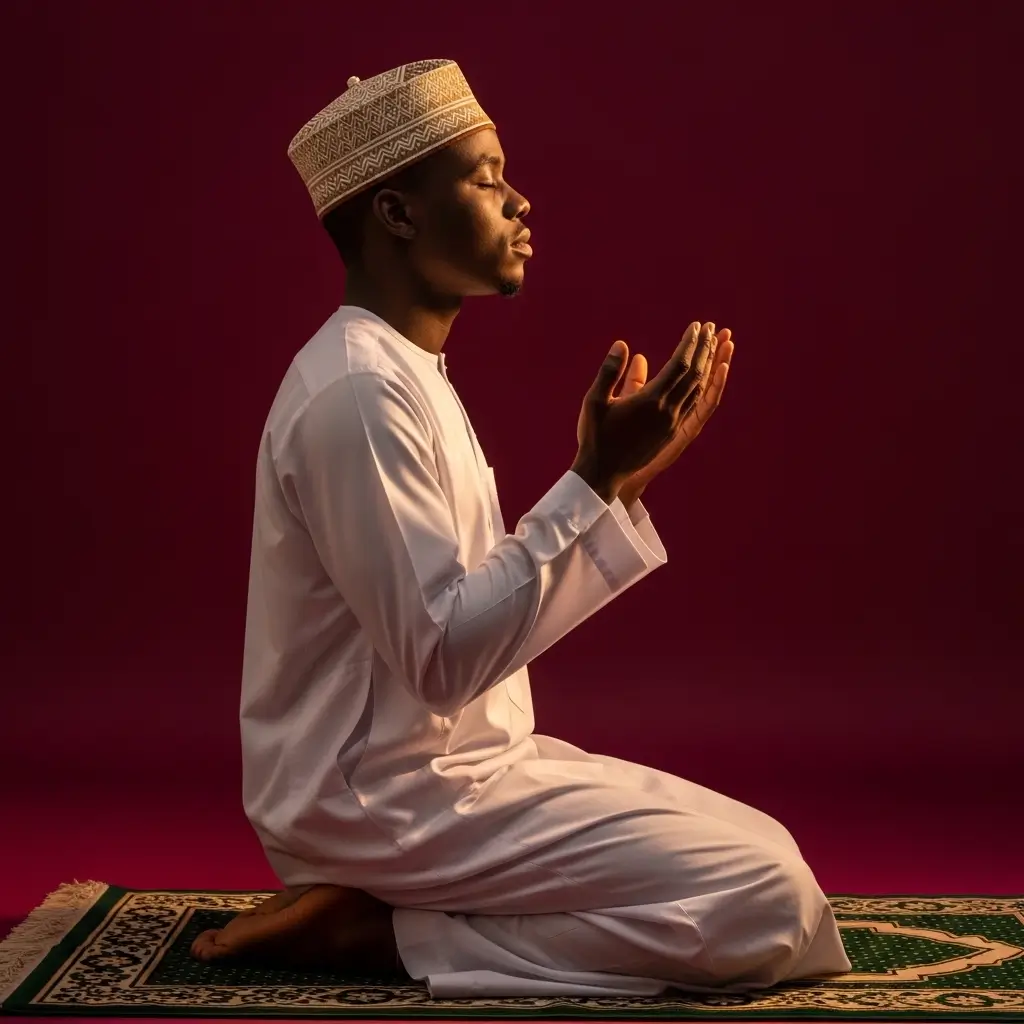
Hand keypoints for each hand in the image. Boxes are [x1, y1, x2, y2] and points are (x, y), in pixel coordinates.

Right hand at [574, 322, 717, 503]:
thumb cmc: (595, 436)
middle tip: (711, 328)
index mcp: (651, 401)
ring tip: (713, 346)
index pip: (679, 365)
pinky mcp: (672, 434)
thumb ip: (610, 372)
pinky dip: (703, 386)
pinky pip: (694, 404)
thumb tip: (622, 344)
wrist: (603, 474)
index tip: (695, 325)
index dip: (689, 344)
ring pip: (698, 390)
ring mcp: (673, 424)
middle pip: (695, 375)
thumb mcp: (595, 401)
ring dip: (708, 366)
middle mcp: (668, 412)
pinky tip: (703, 377)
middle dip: (704, 349)